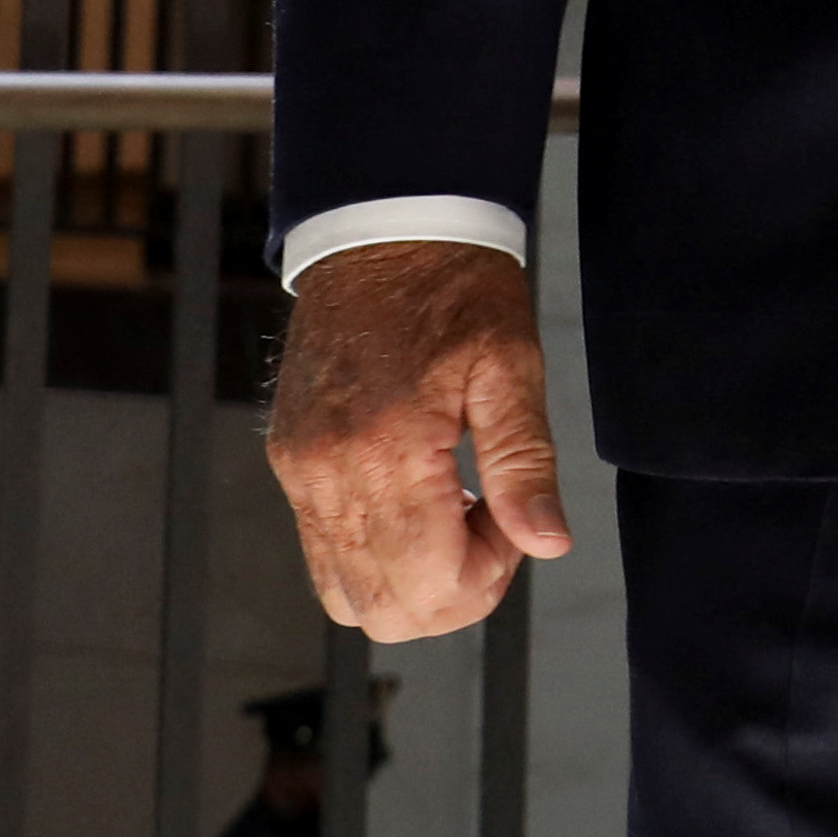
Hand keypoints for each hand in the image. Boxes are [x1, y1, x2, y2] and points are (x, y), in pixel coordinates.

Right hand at [262, 242, 567, 637]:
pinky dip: (376, 554)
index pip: (428, 584)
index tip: (515, 524)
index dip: (487, 579)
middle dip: (453, 590)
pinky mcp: (290, 463)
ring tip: (458, 509)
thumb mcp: (511, 365)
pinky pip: (323, 552)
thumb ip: (525, 463)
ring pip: (346, 595)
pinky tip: (420, 499)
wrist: (382, 227)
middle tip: (494, 522)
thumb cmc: (452, 286)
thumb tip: (547, 542)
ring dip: (413, 579)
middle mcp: (327, 473)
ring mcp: (300, 472)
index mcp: (386, 449)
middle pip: (383, 609)